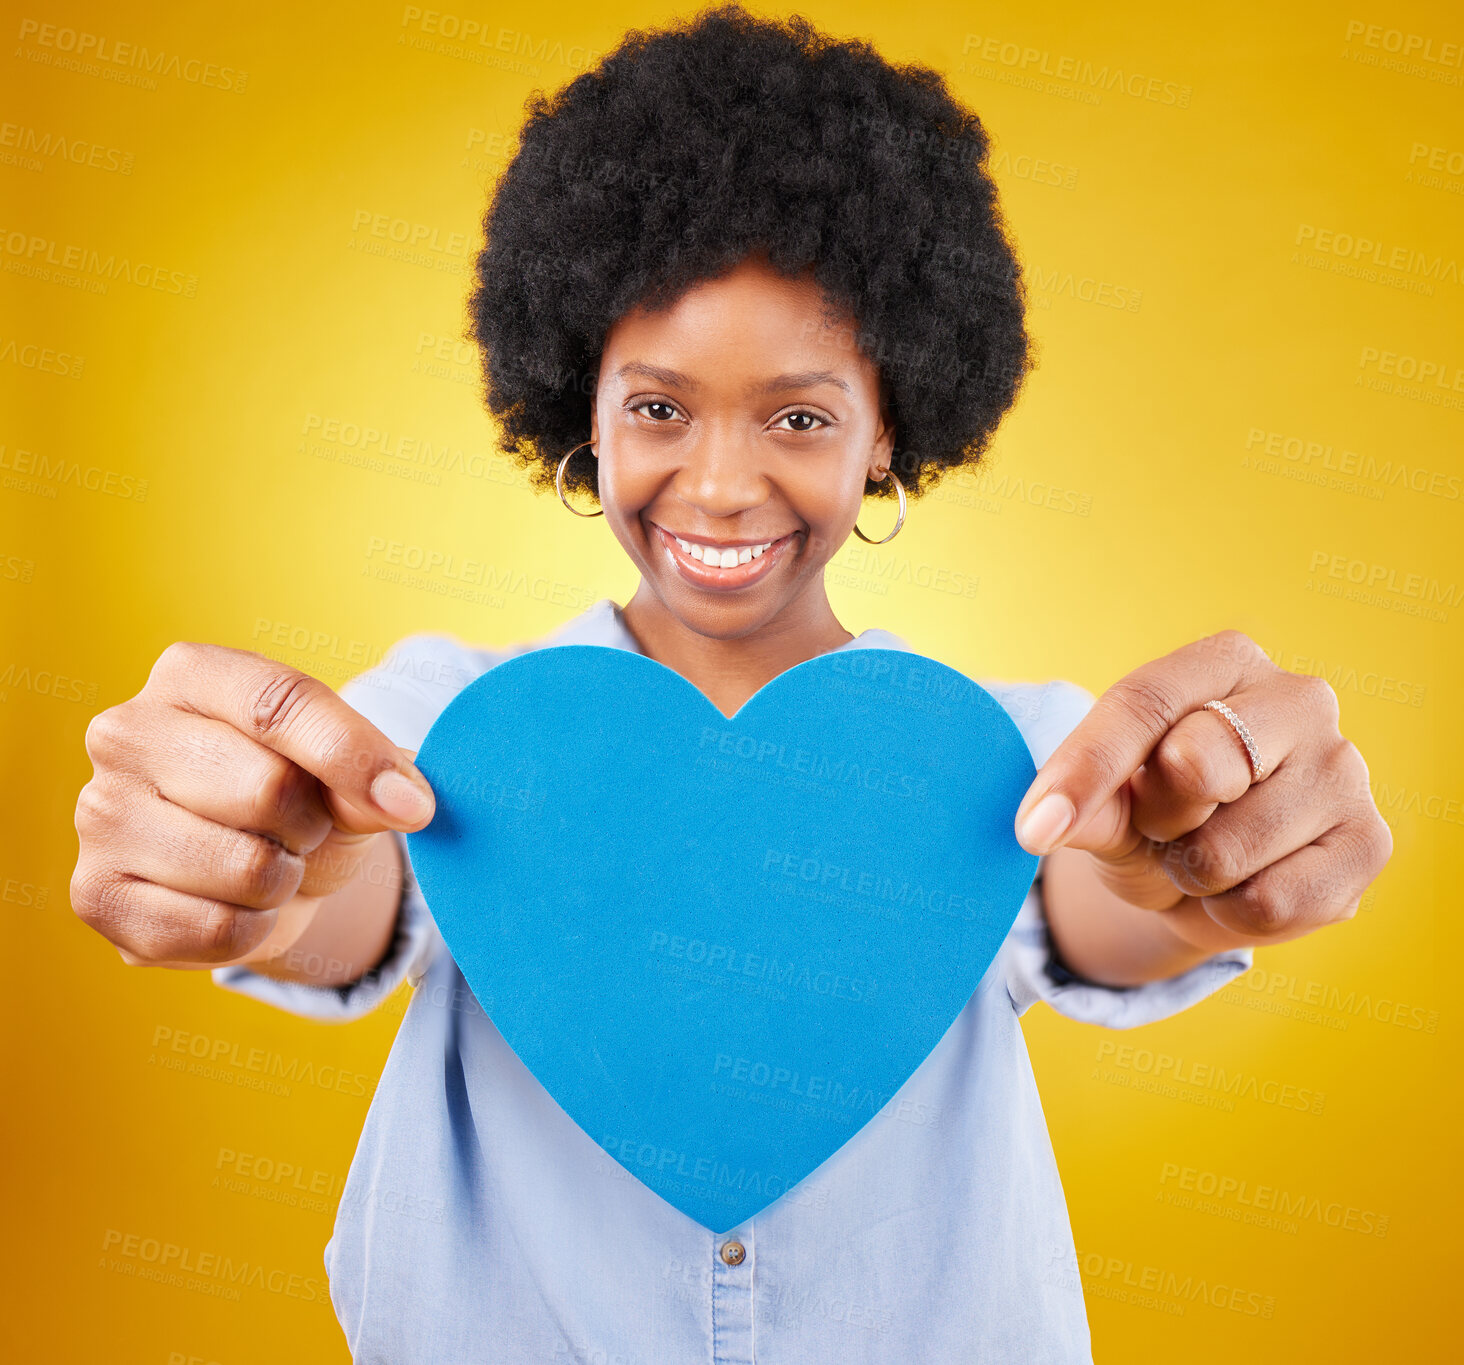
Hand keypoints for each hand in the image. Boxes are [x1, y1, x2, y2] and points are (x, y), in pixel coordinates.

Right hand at [71, 643, 435, 967]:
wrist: (259, 871)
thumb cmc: (303, 798)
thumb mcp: (350, 773)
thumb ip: (378, 773)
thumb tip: (405, 801)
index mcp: (191, 674)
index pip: (281, 703)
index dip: (354, 756)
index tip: (414, 804)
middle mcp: (127, 732)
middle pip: (267, 789)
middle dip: (311, 824)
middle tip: (300, 827)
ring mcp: (99, 813)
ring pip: (245, 869)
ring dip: (282, 881)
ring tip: (265, 862)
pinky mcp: (96, 893)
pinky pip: (215, 930)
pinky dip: (250, 930)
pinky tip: (231, 904)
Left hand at [1012, 630, 1392, 948]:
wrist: (1212, 872)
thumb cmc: (1157, 812)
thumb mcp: (1109, 802)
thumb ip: (1084, 803)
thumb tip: (1043, 825)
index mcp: (1225, 661)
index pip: (1144, 703)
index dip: (1084, 768)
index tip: (1032, 830)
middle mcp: (1300, 698)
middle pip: (1195, 765)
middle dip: (1156, 820)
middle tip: (1165, 826)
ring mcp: (1346, 768)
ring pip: (1227, 852)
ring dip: (1192, 877)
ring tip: (1206, 858)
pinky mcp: (1370, 842)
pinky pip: (1270, 904)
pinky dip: (1231, 916)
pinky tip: (1243, 889)